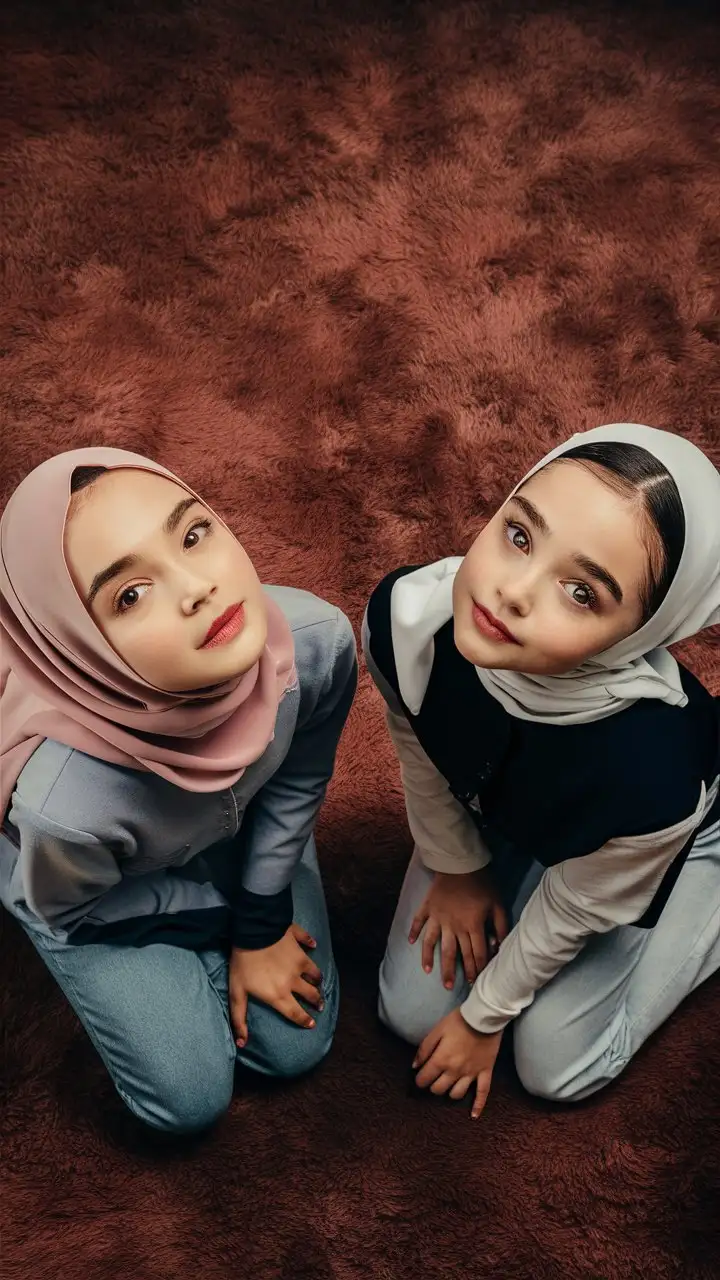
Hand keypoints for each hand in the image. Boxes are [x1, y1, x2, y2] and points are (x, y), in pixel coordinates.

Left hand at [229, 923, 322, 1046]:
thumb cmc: (243, 964)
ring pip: (314, 974)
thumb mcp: (237, 993)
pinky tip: (312, 945)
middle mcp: (293, 982)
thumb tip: (242, 1044)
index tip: (312, 1024)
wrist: (253, 932)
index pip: (295, 1013)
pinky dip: (311, 945)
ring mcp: (299, 963)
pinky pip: (308, 945)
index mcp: (279, 995)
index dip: (305, 1020)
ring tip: (318, 982)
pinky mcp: (300, 945)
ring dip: (317, 979)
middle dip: (317, 1001)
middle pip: (310, 995)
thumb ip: (239, 1019)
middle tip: (319, 1004)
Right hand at [409, 867, 508, 986]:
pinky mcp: (428, 908)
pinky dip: (415, 932)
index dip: (477, 968)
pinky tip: (411, 944)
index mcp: (473, 926)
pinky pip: (419, 922)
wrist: (460, 863)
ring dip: (432, 959)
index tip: (476, 981)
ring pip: (434, 943)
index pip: (476, 953)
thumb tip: (499, 947)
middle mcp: (454, 926)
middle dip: (454, 972)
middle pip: (455, 953)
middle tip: (450, 987)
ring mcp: (438, 918)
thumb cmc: (482, 883)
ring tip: (429, 973)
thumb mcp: (498, 904)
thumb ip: (500, 927)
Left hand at [413, 1008, 502, 1119]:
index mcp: (441, 1060)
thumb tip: (415, 1066)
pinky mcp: (485, 1072)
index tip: (420, 1077)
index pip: (425, 1079)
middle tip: (433, 1080)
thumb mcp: (436, 1030)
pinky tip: (473, 1115)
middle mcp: (455, 1071)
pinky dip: (478, 1105)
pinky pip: (483, 1093)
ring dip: (449, 1093)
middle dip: (433, 1086)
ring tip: (447, 1087)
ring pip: (457, 1094)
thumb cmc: (458, 1021)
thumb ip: (424, 1049)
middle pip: (439, 1089)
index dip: (420, 1080)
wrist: (483, 1017)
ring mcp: (471, 1074)